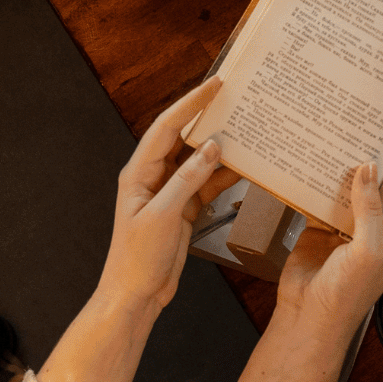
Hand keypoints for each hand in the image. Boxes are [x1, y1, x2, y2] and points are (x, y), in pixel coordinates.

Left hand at [102, 78, 239, 313]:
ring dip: (220, 147)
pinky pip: (207, 184)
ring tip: (246, 128)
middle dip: (207, 118)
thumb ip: (187, 179)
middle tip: (234, 98)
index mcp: (139, 172)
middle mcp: (153, 177)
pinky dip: (224, 176)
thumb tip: (212, 148)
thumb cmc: (137, 258)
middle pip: (183, 138)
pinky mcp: (183, 209)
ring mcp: (170, 193)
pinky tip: (244, 167)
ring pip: (199, 160)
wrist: (135, 296)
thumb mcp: (163, 215)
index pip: (166, 127)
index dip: (190, 103)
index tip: (214, 85)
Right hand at [275, 162, 382, 338]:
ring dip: (342, 179)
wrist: (305, 318)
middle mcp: (366, 238)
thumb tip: (368, 171)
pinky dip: (315, 188)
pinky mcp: (314, 232)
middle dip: (368, 176)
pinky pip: (317, 204)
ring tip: (345, 146)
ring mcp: (339, 235)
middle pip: (369, 200)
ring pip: (343, 199)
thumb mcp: (368, 251)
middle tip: (371, 139)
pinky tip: (315, 167)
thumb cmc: (346, 297)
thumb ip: (369, 210)